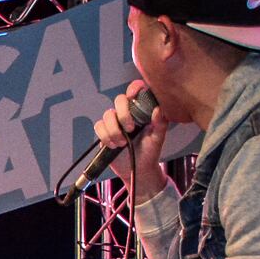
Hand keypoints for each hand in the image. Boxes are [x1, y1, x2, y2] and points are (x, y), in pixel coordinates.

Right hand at [91, 79, 171, 200]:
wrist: (138, 170)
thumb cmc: (151, 151)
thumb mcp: (158, 138)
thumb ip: (160, 123)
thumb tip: (158, 109)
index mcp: (141, 110)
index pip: (136, 90)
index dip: (133, 88)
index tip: (133, 97)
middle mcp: (127, 113)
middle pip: (118, 99)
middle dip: (123, 114)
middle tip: (131, 129)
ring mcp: (115, 122)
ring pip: (107, 115)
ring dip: (114, 130)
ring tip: (122, 143)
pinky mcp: (104, 133)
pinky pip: (99, 127)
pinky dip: (106, 137)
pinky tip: (114, 146)